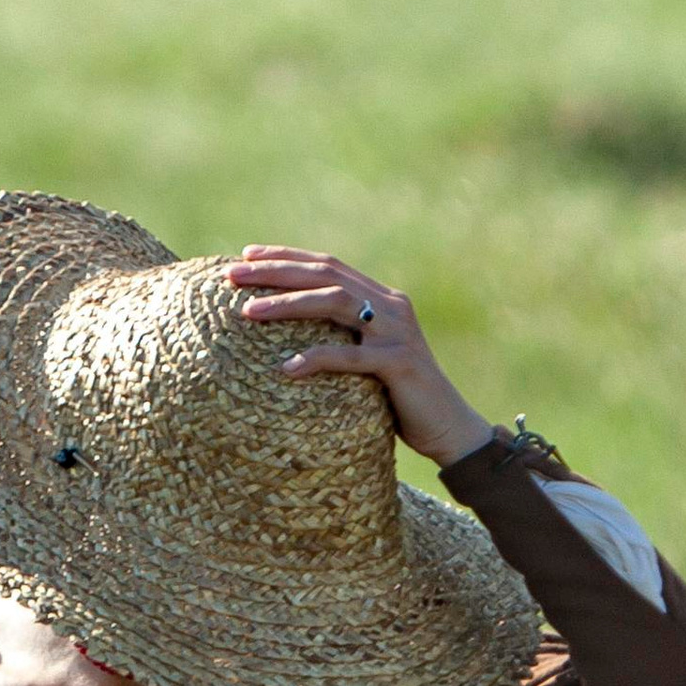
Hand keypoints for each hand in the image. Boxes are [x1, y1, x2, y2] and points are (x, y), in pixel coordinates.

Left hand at [227, 247, 494, 465]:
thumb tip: (294, 336)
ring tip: (248, 312)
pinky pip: (349, 357)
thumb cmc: (403, 400)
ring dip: (287, 304)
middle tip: (233, 275)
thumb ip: (345, 339)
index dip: (286, 256)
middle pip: (326, 274)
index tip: (247, 255)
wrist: (452, 430)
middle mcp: (392, 307)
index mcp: (384, 300)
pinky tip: (285, 368)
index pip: (329, 265)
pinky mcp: (400, 364)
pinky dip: (316, 359)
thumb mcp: (370, 360)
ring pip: (334, 303)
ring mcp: (397, 334)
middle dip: (275, 271)